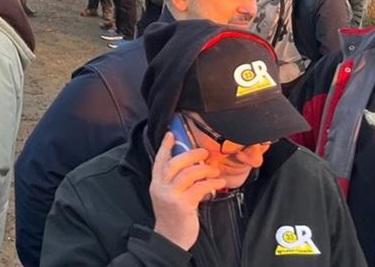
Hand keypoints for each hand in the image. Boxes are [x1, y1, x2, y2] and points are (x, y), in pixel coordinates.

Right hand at [150, 133, 224, 250]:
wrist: (171, 239)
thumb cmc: (173, 217)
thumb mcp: (168, 196)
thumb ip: (174, 181)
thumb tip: (191, 166)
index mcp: (156, 184)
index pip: (159, 161)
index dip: (165, 147)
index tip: (171, 135)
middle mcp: (161, 188)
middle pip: (174, 163)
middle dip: (191, 154)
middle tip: (203, 152)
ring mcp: (171, 196)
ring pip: (188, 174)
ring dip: (204, 169)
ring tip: (214, 170)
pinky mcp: (183, 205)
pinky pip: (199, 188)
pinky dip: (211, 183)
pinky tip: (219, 182)